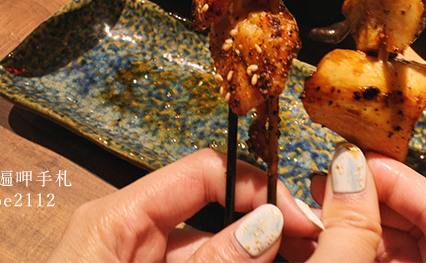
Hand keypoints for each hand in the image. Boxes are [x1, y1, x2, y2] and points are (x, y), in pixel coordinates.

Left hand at [47, 148, 321, 261]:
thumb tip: (268, 225)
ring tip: (297, 257)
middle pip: (215, 209)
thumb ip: (210, 262)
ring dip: (256, 251)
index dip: (254, 186)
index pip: (202, 173)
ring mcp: (143, 257)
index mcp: (117, 217)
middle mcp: (132, 230)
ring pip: (216, 245)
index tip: (296, 214)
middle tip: (308, 239)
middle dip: (264, 222)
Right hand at [306, 144, 425, 262]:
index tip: (359, 164)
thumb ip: (355, 226)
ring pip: (399, 246)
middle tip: (333, 181)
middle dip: (370, 199)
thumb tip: (347, 171)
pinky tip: (323, 239)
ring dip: (356, 225)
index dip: (401, 179)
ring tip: (319, 209)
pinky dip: (358, 250)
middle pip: (422, 224)